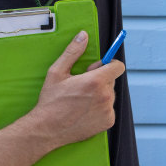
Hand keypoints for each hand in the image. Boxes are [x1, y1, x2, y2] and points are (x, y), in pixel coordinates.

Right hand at [31, 31, 124, 148]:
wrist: (46, 129)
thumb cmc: (51, 100)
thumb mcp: (57, 72)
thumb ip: (73, 52)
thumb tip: (83, 35)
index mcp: (95, 81)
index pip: (118, 66)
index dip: (109, 64)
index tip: (98, 68)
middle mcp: (105, 96)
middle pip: (112, 80)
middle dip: (101, 80)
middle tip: (82, 86)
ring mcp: (108, 110)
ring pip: (110, 95)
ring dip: (100, 94)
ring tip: (81, 100)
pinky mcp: (108, 122)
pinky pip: (109, 109)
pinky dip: (100, 108)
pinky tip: (84, 111)